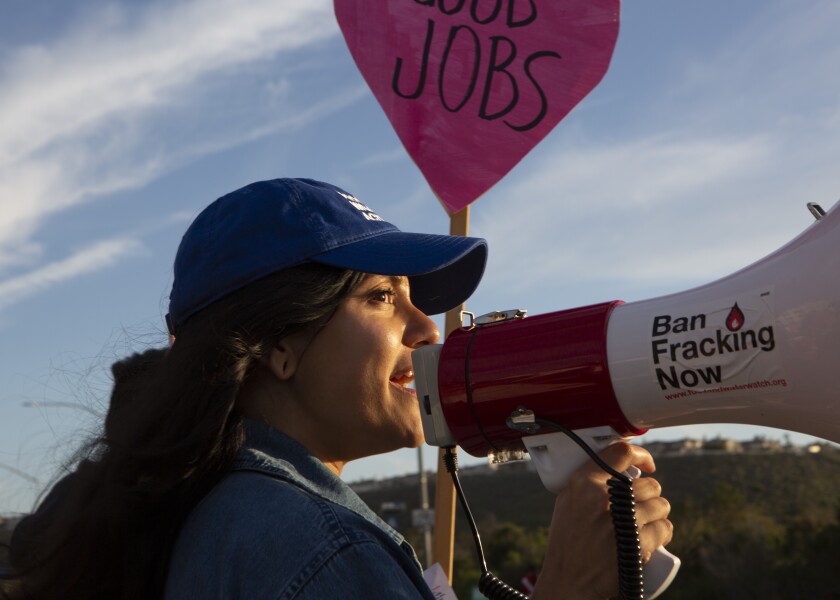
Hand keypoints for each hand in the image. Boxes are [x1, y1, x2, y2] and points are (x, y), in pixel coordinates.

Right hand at [531, 442, 672, 599]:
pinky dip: (662, 533)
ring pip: (661, 505)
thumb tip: (622, 470)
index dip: (642, 456)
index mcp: (584, 482)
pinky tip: (653, 537)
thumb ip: (590, 481)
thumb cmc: (567, 542)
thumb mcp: (568, 501)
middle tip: (641, 507)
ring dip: (658, 514)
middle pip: (649, 484)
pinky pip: (665, 528)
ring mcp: (622, 521)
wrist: (568, 580)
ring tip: (644, 524)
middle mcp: (603, 497)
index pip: (622, 453)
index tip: (648, 465)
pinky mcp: (638, 544)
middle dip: (650, 496)